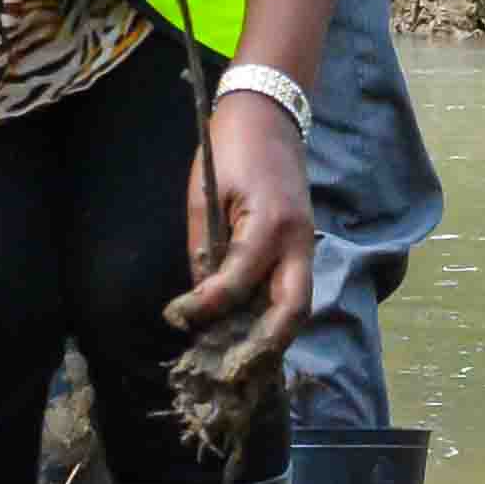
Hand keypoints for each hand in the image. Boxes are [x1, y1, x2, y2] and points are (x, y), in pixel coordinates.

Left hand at [171, 88, 315, 367]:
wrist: (269, 113)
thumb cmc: (229, 148)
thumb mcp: (204, 196)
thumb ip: (204, 249)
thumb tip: (199, 298)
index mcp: (270, 224)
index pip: (240, 281)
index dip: (208, 306)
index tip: (178, 319)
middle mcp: (298, 240)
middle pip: (293, 309)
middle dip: (266, 346)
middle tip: (232, 371)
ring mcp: (306, 242)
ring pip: (298, 304)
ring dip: (273, 337)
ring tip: (240, 361)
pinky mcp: (302, 243)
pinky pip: (293, 288)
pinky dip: (275, 315)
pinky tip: (249, 330)